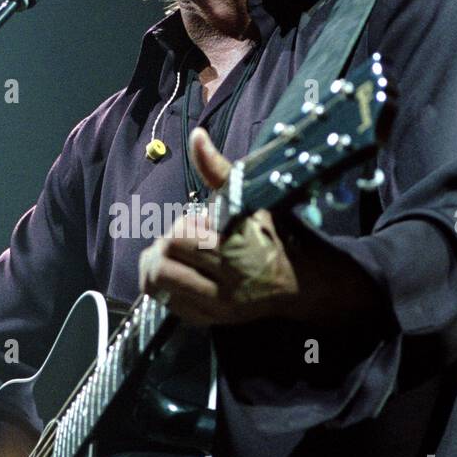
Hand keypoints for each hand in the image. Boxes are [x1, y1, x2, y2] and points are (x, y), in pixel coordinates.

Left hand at [138, 126, 302, 326]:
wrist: (299, 282)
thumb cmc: (273, 233)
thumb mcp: (250, 198)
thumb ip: (218, 169)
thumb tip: (196, 136)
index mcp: (236, 245)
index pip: (178, 236)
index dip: (180, 226)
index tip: (197, 224)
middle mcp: (227, 279)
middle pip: (164, 260)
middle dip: (166, 245)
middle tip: (181, 241)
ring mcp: (219, 304)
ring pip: (160, 284)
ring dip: (156, 267)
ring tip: (169, 258)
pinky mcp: (213, 320)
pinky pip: (169, 305)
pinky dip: (165, 289)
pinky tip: (179, 277)